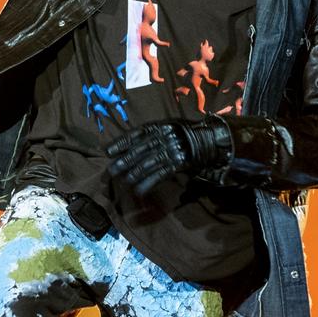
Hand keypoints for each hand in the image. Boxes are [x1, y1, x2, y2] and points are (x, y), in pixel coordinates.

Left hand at [106, 118, 231, 196]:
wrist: (210, 140)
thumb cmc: (186, 134)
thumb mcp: (169, 128)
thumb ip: (153, 135)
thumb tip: (131, 148)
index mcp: (160, 125)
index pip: (136, 134)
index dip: (121, 142)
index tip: (107, 151)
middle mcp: (164, 136)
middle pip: (139, 150)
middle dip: (124, 161)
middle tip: (111, 170)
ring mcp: (172, 149)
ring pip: (148, 163)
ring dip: (134, 173)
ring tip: (124, 181)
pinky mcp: (179, 162)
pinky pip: (161, 174)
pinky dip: (149, 183)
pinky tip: (139, 190)